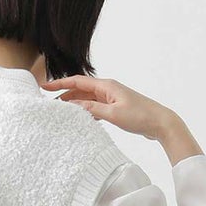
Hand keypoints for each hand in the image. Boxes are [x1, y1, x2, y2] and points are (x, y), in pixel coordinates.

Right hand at [41, 73, 174, 139]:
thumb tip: (73, 106)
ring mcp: (111, 98)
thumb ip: (93, 109)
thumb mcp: (114, 114)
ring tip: (60, 111)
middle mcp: (107, 89)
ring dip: (73, 104)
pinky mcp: (115, 108)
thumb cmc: (140, 116)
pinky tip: (79, 118)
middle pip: (80, 90)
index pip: (78, 82)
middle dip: (64, 94)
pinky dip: (85, 111)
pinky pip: (95, 107)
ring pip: (87, 99)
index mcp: (106, 86)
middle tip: (49, 103)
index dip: (60, 84)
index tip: (44, 87)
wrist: (160, 123)